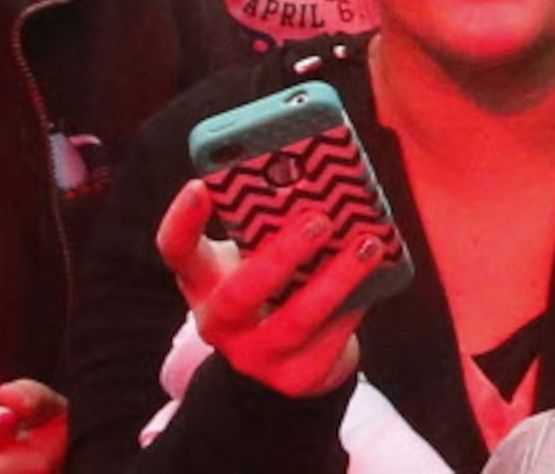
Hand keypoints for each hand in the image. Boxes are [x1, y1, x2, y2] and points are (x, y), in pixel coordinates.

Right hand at [157, 180, 369, 398]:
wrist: (292, 356)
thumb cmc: (277, 282)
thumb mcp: (259, 251)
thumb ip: (273, 222)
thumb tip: (321, 176)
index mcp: (203, 279)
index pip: (176, 251)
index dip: (183, 221)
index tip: (200, 185)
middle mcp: (219, 322)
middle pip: (239, 293)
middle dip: (281, 255)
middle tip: (319, 219)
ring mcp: (254, 356)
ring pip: (294, 321)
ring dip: (336, 280)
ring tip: (368, 245)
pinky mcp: (295, 377)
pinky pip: (329, 340)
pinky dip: (356, 304)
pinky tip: (378, 275)